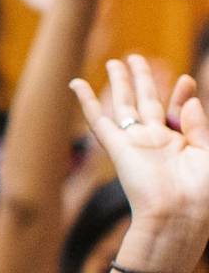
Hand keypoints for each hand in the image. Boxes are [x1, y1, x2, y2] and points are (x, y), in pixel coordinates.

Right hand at [71, 55, 208, 269]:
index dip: (180, 93)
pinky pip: (98, 119)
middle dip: (142, 78)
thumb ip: (199, 125)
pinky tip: (76, 84)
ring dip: (119, 82)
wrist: (179, 215)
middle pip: (145, 100)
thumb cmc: (201, 192)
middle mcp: (155, 140)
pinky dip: (86, 100)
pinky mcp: (117, 148)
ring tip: (115, 62)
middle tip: (136, 57)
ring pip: (123, 104)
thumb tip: (189, 99)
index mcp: (179, 143)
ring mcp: (134, 142)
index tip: (185, 81)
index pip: (175, 109)